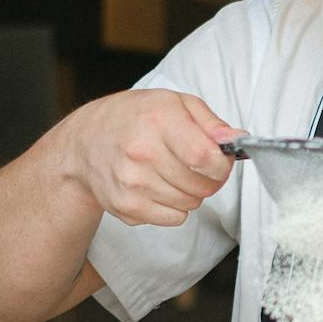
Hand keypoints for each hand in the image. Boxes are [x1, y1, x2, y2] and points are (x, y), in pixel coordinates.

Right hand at [62, 88, 238, 227]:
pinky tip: (157, 186)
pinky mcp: (127, 207)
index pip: (206, 158)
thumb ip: (211, 123)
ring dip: (190, 192)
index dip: (221, 165)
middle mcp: (141, 153)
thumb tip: (237, 141)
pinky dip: (174, 206)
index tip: (219, 161)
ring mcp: (132, 183)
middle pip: (202, 186)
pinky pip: (175, 218)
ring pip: (191, 204)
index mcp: (157, 120)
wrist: (85, 143)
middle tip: (196, 166)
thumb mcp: (174, 103)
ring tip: (171, 172)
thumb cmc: (134, 118)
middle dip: (209, 180)